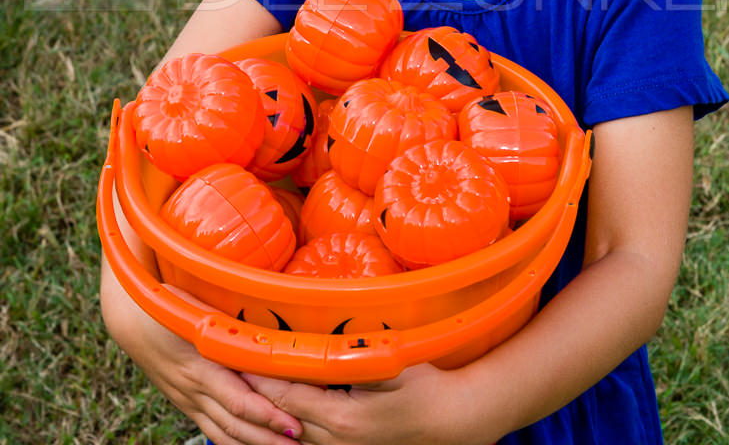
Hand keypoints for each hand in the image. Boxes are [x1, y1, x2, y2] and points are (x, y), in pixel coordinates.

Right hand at [149, 285, 305, 444]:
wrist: (131, 319)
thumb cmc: (169, 306)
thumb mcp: (202, 310)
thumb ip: (234, 324)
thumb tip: (271, 329)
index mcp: (203, 365)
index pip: (239, 400)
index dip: (268, 415)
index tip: (295, 423)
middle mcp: (195, 388)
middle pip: (236, 423)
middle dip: (268, 438)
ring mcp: (188, 398)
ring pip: (223, 431)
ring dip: (254, 443)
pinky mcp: (185, 402)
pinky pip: (211, 427)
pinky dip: (232, 441)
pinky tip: (250, 444)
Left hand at [243, 363, 495, 444]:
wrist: (453, 421)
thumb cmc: (425, 386)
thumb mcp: (390, 364)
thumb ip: (351, 356)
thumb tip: (320, 342)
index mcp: (341, 418)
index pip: (285, 393)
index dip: (257, 373)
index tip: (235, 351)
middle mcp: (334, 443)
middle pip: (279, 415)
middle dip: (254, 390)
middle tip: (227, 361)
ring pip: (287, 434)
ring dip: (265, 410)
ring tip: (241, 383)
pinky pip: (305, 442)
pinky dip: (286, 426)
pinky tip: (273, 410)